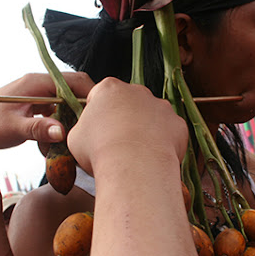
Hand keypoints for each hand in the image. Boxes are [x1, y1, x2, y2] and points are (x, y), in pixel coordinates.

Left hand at [0, 72, 93, 151]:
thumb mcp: (13, 129)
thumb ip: (39, 129)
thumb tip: (63, 131)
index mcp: (37, 82)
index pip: (75, 81)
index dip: (91, 95)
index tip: (100, 114)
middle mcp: (39, 83)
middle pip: (74, 89)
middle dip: (85, 107)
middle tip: (91, 128)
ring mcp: (38, 93)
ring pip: (67, 100)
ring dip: (74, 116)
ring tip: (78, 134)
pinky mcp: (35, 104)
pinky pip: (58, 108)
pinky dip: (63, 121)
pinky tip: (60, 137)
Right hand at [67, 77, 187, 174]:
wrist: (135, 167)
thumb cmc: (99, 151)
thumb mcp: (76, 137)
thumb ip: (85, 127)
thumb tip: (90, 132)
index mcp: (109, 88)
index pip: (101, 96)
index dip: (97, 115)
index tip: (96, 132)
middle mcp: (138, 91)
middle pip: (129, 103)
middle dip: (124, 119)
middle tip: (117, 145)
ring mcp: (161, 106)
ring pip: (152, 117)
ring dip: (145, 131)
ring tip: (136, 155)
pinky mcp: (178, 124)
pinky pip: (170, 132)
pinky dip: (163, 144)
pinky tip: (153, 158)